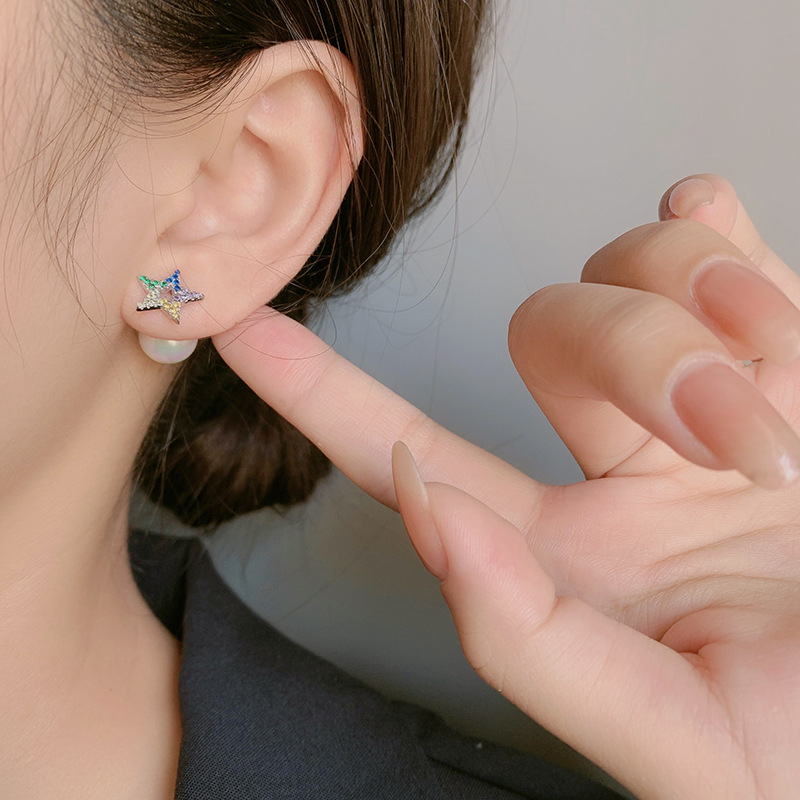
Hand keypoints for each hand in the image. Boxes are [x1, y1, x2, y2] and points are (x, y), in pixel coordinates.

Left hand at [213, 175, 799, 799]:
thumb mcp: (671, 739)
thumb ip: (529, 639)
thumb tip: (426, 506)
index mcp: (566, 556)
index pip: (410, 454)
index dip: (317, 394)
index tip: (239, 326)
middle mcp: (617, 469)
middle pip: (547, 330)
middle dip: (638, 354)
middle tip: (744, 444)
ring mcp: (694, 403)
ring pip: (628, 272)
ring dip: (701, 310)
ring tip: (784, 399)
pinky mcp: (778, 358)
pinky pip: (714, 244)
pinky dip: (722, 239)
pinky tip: (729, 246)